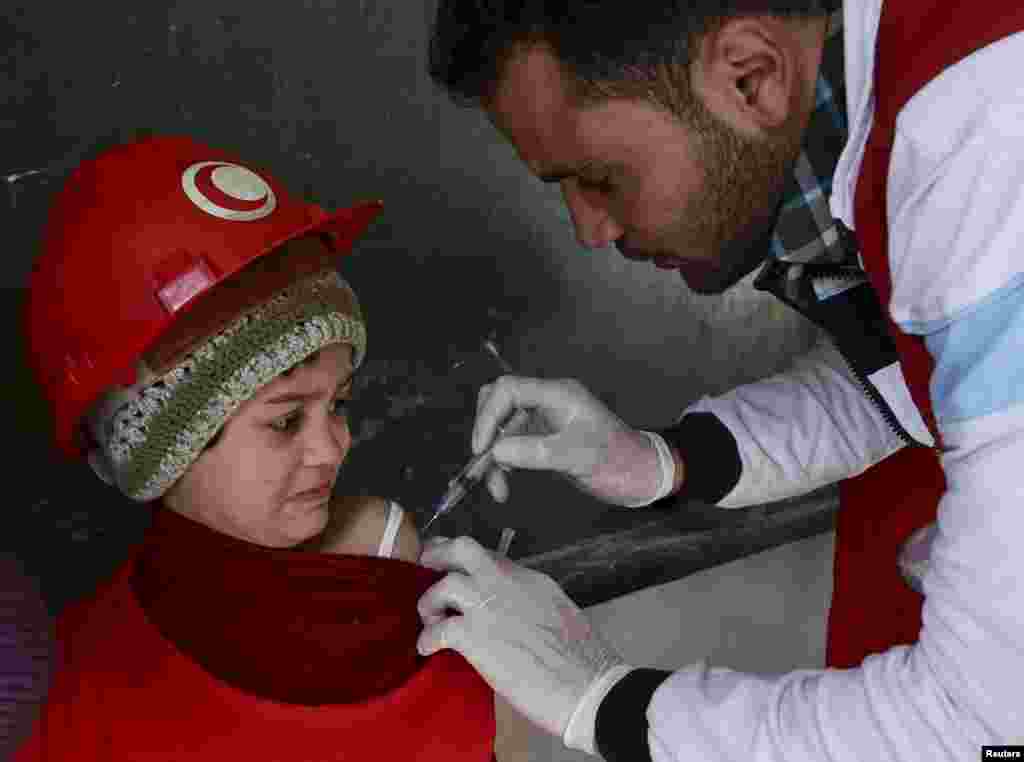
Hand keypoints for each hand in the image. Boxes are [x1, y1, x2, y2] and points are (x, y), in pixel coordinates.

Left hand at [417, 535, 626, 746]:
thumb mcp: (560, 615)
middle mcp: (508, 584)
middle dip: (440, 555)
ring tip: (431, 620)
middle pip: (465, 549)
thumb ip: (532, 607)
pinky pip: (438, 630)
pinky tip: (429, 649)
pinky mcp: (476, 636)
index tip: (457, 570)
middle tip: (427, 568)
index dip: (470, 565)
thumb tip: (514, 617)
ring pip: (445, 583)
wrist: (588, 685)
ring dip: (431, 601)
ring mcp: (490, 606)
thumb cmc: (584, 662)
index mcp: (532, 580)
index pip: (493, 558)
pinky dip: (428, 639)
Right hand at [473, 376, 676, 506]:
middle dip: (487, 435)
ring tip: (497, 490)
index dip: (488, 415)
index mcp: (558, 395)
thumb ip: (537, 452)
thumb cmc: (619, 461)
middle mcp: (548, 403)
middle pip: (499, 405)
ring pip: (503, 431)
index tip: (481, 448)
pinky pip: (513, 447)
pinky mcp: (544, 441)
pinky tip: (504, 488)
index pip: (509, 390)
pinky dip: (504, 466)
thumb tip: (497, 451)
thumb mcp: (579, 457)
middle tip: (482, 465)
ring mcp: (545, 422)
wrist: (642, 475)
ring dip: (494, 459)